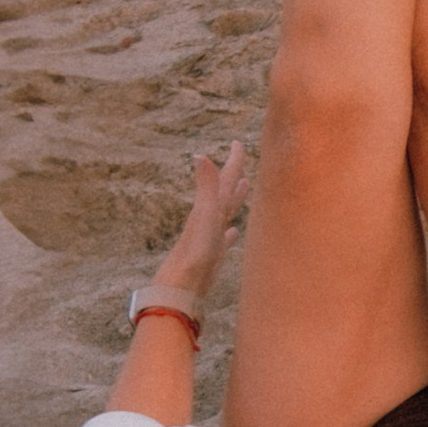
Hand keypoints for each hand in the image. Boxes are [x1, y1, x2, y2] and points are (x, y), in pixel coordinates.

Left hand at [155, 141, 250, 300]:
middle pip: (225, 192)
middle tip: (241, 159)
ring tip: (245, 187)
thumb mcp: (205, 214)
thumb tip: (199, 154)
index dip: (233, 161)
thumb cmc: (195, 250)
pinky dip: (230, 232)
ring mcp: (212, 236)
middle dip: (234, 175)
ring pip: (227, 212)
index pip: (225, 179)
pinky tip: (234, 232)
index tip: (238, 143)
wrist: (182, 283)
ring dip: (235, 199)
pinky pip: (225, 238)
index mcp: (211, 207)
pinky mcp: (213, 254)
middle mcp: (211, 218)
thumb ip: (206, 186)